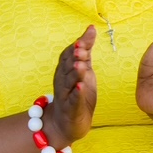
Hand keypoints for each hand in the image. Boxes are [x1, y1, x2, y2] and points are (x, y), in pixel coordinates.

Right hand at [41, 26, 97, 147]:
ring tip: (82, 65)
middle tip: (82, 49)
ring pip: (69, 82)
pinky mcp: (71, 109)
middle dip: (73, 58)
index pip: (67, 55)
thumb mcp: (83, 69)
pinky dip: (76, 94)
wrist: (65, 123)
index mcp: (65, 70)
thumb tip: (91, 28)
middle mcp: (62, 81)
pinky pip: (73, 100)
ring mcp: (65, 95)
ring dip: (75, 74)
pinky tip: (80, 88)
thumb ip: (86, 50)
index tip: (84, 39)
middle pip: (66, 67)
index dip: (75, 47)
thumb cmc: (75, 93)